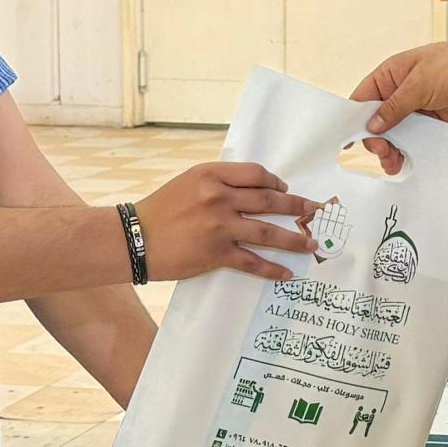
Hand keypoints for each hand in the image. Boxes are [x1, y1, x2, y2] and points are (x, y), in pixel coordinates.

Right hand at [135, 163, 317, 282]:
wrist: (133, 238)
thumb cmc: (160, 209)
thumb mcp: (188, 182)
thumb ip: (218, 183)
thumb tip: (252, 189)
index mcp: (212, 175)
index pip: (256, 174)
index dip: (276, 181)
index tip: (285, 188)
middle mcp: (219, 197)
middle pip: (269, 200)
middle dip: (296, 206)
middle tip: (315, 211)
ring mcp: (220, 226)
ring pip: (268, 232)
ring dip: (293, 238)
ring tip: (310, 243)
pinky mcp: (216, 253)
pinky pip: (253, 261)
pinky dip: (272, 268)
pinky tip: (286, 272)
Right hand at [351, 21, 447, 173]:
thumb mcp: (419, 85)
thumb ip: (394, 107)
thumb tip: (372, 125)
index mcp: (389, 76)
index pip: (362, 99)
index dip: (355, 119)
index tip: (352, 140)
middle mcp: (399, 93)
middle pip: (377, 121)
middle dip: (376, 139)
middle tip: (383, 152)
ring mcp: (415, 108)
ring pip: (395, 133)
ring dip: (392, 149)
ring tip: (393, 163)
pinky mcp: (431, 122)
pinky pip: (414, 139)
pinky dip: (409, 151)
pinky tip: (407, 162)